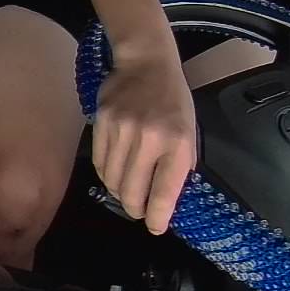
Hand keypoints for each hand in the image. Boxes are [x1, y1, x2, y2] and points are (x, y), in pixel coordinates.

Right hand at [92, 51, 196, 234]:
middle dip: (136, 209)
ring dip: (120, 193)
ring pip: (113, 181)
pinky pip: (100, 163)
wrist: (146, 63)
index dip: (158, 216)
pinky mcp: (101, 124)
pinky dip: (107, 175)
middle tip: (139, 211)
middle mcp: (149, 138)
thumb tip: (165, 200)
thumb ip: (179, 165)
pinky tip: (116, 172)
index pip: (165, 191)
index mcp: (177, 141)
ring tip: (127, 190)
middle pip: (132, 192)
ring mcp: (121, 130)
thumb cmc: (172, 100)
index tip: (156, 227)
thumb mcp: (188, 131)